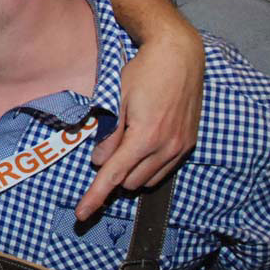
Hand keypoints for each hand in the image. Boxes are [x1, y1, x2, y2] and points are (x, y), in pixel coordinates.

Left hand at [76, 26, 203, 219]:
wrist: (179, 55)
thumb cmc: (142, 72)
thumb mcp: (116, 99)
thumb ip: (109, 134)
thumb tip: (99, 163)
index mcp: (144, 137)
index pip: (113, 176)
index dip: (95, 196)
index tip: (82, 214)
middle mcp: (166, 147)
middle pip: (129, 181)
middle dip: (113, 173)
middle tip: (106, 148)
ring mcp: (180, 147)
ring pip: (147, 179)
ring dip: (131, 171)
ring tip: (125, 141)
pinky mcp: (188, 144)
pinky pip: (164, 170)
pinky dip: (148, 166)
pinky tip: (142, 145)